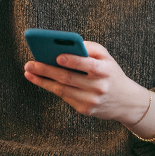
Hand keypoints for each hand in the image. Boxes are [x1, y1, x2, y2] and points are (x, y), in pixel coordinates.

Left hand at [24, 41, 147, 123]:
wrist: (126, 101)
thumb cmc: (111, 73)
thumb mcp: (107, 57)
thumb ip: (90, 48)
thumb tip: (66, 45)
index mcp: (105, 70)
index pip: (88, 64)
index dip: (72, 60)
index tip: (57, 56)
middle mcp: (98, 87)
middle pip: (68, 78)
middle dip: (46, 70)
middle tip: (30, 64)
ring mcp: (91, 101)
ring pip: (62, 90)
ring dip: (42, 81)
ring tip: (29, 72)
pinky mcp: (85, 110)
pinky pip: (64, 97)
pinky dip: (51, 88)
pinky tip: (40, 80)